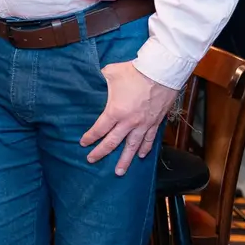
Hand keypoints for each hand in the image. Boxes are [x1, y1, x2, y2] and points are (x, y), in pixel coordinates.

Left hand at [80, 60, 177, 175]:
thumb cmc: (135, 72)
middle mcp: (129, 122)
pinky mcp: (156, 122)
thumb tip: (95, 77)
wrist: (162, 72)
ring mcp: (143, 124)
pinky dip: (145, 149)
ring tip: (119, 172)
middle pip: (112, 142)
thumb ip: (101, 78)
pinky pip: (149, 140)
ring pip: (132, 147)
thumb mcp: (111, 72)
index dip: (90, 138)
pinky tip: (141, 156)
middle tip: (92, 160)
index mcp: (115, 111)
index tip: (83, 143)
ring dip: (125, 160)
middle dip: (101, 153)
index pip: (99, 129)